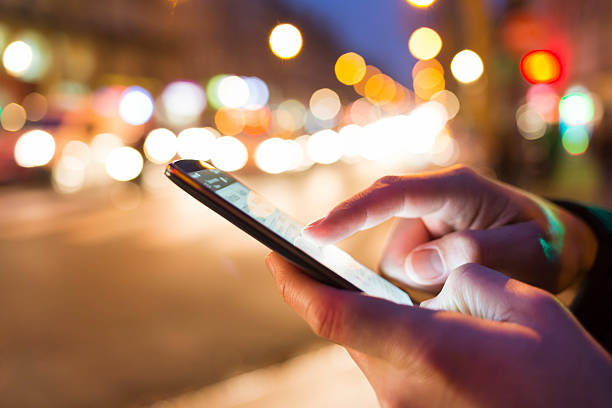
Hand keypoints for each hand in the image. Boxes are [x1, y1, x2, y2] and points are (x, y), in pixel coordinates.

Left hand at [265, 253, 611, 407]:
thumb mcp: (525, 304)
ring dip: (367, 318)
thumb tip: (427, 276)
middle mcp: (405, 387)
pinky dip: (387, 342)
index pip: (335, 313)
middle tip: (328, 264)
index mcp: (428, 350)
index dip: (297, 283)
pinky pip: (385, 369)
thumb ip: (464, 276)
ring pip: (365, 349)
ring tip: (393, 298)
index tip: (277, 256)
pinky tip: (415, 331)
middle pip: (346, 328)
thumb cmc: (564, 374)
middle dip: (334, 294)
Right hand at [303, 165, 596, 292]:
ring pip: (394, 264)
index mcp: (455, 188)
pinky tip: (454, 285)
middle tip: (445, 287)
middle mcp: (429, 199)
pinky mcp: (417, 241)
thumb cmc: (541, 242)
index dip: (351, 213)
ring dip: (422, 286)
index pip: (393, 195)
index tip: (315, 233)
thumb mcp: (527, 250)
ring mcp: (420, 221)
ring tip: (469, 284)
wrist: (550, 242)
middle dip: (406, 269)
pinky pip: (401, 274)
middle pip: (384, 232)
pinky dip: (423, 289)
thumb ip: (476, 253)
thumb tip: (416, 267)